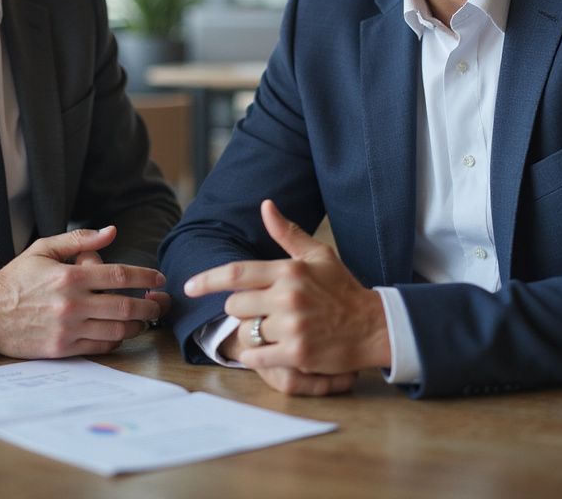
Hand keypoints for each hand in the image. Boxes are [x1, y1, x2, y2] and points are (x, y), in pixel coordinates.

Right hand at [0, 225, 164, 357]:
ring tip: (146, 318)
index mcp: (70, 276)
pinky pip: (99, 347)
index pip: (119, 276)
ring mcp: (67, 330)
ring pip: (116, 330)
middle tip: (162, 303)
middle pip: (124, 307)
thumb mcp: (44, 249)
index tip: (159, 278)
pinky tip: (120, 331)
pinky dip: (116, 339)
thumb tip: (111, 232)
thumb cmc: (16, 278)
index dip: (145, 278)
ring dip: (137, 325)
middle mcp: (71, 304)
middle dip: (150, 305)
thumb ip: (80, 239)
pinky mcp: (61, 350)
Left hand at [186, 200, 388, 390]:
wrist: (373, 325)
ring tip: (274, 330)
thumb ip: (287, 232)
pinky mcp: (297, 353)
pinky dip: (255, 356)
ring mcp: (292, 327)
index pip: (236, 273)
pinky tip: (266, 351)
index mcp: (288, 271)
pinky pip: (257, 356)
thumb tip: (266, 205)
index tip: (188, 286)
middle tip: (260, 312)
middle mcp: (287, 296)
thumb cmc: (341, 288)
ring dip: (254, 333)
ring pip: (247, 331)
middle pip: (235, 306)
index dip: (207, 280)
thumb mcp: (318, 255)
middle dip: (240, 310)